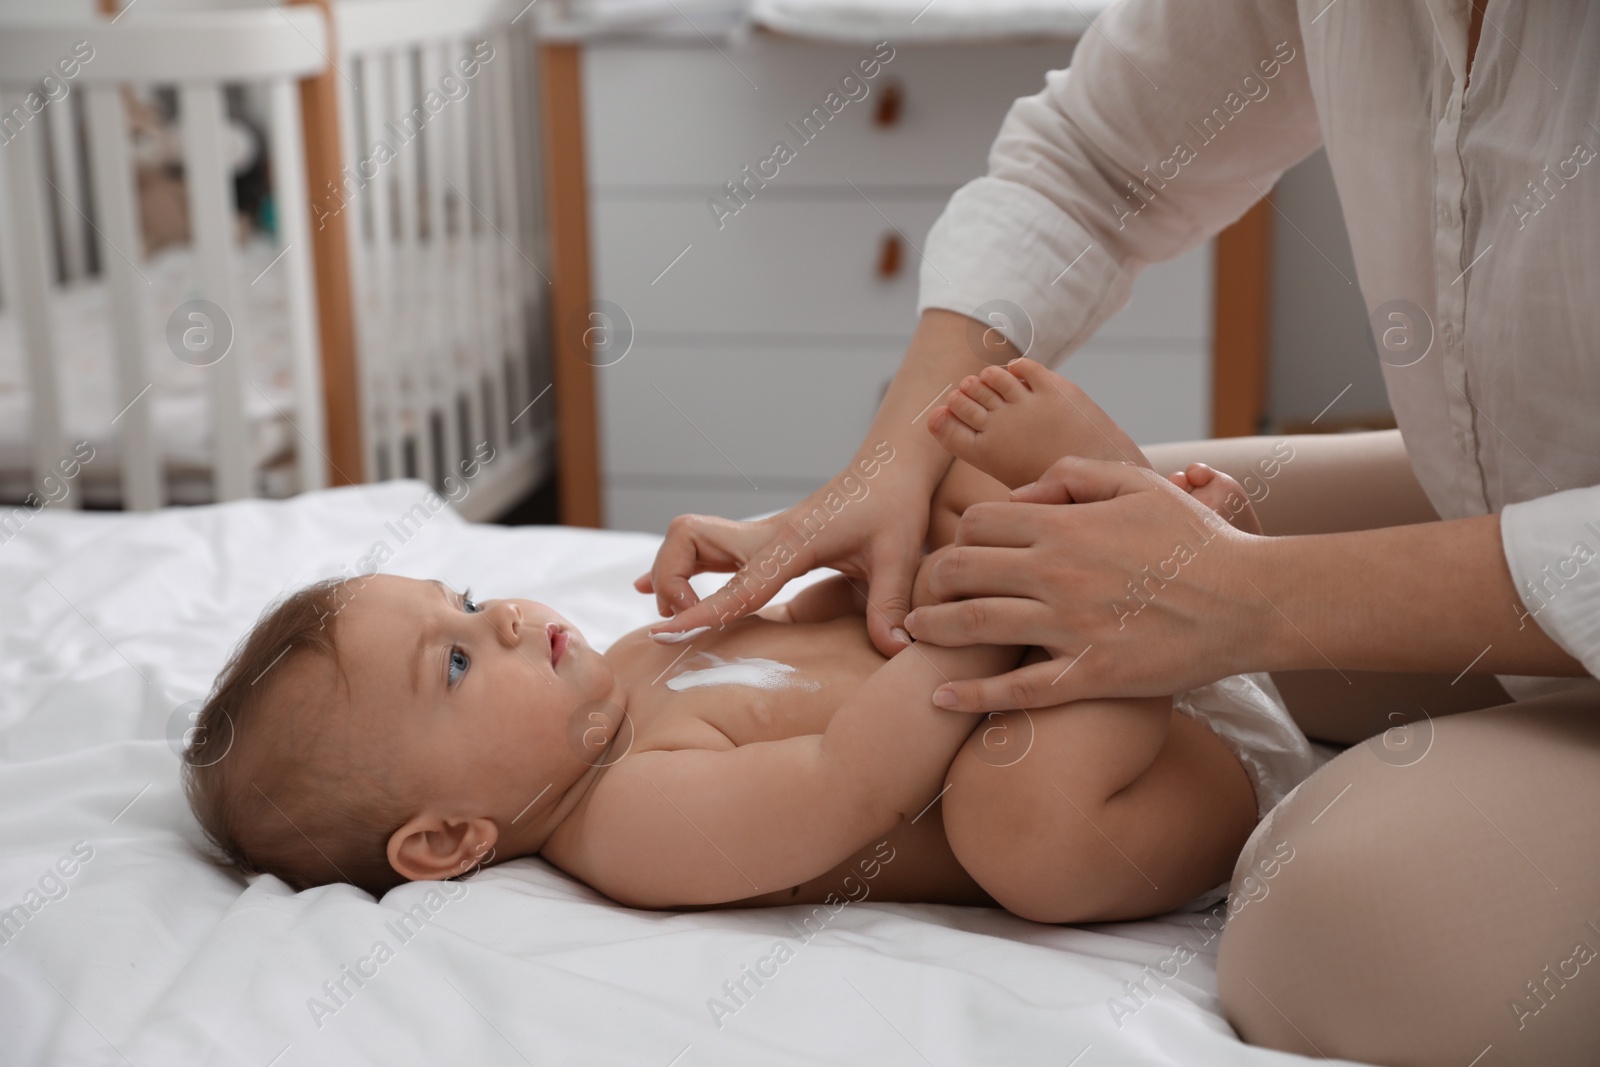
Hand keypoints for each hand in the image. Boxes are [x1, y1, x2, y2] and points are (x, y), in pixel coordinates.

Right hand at [637, 447, 929, 655]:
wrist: (889, 468)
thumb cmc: (894, 506)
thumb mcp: (898, 555)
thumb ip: (891, 604)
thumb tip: (898, 649)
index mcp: (793, 541)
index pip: (737, 583)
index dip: (701, 611)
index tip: (666, 634)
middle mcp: (765, 534)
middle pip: (686, 541)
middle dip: (669, 579)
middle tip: (685, 620)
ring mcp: (757, 535)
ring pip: (685, 539)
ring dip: (669, 573)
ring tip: (681, 613)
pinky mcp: (759, 540)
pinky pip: (701, 549)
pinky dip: (675, 568)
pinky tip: (651, 589)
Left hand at [903, 456, 1271, 710]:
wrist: (1250, 600)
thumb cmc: (1195, 539)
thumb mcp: (1136, 483)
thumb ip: (1072, 475)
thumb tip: (1020, 494)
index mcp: (1064, 527)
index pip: (976, 524)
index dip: (957, 535)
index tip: (957, 552)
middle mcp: (1057, 575)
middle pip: (960, 571)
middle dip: (930, 581)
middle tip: (921, 593)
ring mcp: (1071, 628)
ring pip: (973, 627)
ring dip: (932, 631)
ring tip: (914, 636)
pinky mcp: (1090, 676)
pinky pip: (1016, 692)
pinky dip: (970, 696)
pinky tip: (940, 699)